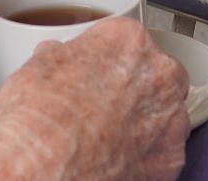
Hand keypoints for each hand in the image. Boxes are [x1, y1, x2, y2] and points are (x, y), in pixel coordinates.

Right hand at [0, 19, 188, 180]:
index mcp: (128, 40)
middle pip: (157, 74)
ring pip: (166, 115)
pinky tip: (118, 161)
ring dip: (145, 123)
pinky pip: (163, 154)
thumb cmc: (40, 120)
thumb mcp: (37, 67)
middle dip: (137, 88)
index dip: (107, 61)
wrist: (43, 168)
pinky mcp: (171, 161)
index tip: (96, 73)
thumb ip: (61, 56)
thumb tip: (55, 58)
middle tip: (105, 106)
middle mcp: (159, 75)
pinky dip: (146, 158)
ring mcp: (170, 120)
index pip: (126, 41)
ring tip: (109, 138)